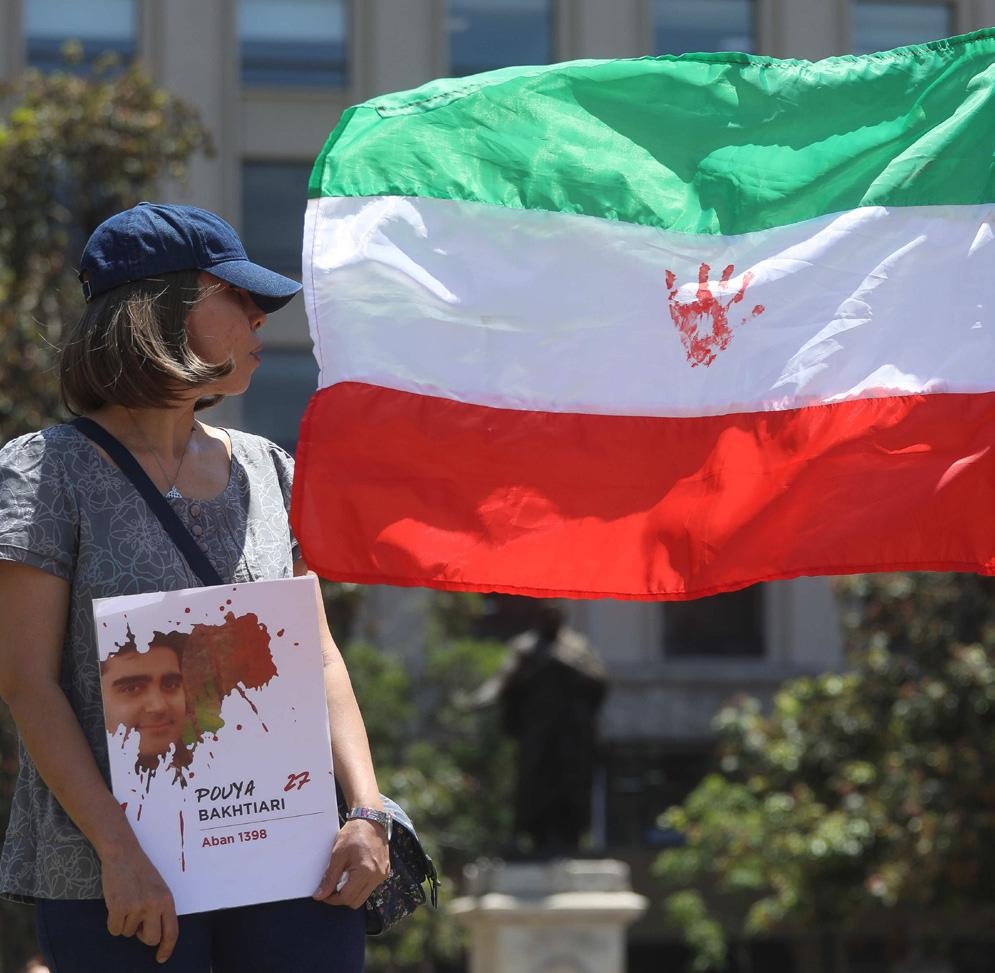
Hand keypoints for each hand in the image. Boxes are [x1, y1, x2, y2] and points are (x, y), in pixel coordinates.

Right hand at [101, 843, 178, 963]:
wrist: (123, 854)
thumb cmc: (140, 872)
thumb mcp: (158, 888)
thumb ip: (159, 909)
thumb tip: (154, 936)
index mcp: (168, 900)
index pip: (172, 931)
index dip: (167, 948)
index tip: (161, 958)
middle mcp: (155, 905)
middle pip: (150, 939)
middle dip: (141, 935)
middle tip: (137, 920)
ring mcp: (137, 906)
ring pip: (128, 934)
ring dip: (125, 922)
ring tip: (127, 900)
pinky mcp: (119, 907)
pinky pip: (115, 930)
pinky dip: (113, 921)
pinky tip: (116, 903)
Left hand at [313, 818, 389, 908]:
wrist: (371, 819)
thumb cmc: (354, 834)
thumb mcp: (338, 854)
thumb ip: (329, 877)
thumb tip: (320, 895)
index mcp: (365, 872)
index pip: (346, 897)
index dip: (331, 898)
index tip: (323, 893)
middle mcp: (377, 876)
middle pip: (355, 901)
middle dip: (341, 898)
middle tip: (331, 888)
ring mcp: (382, 874)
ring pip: (363, 896)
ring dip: (351, 893)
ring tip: (342, 879)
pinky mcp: (385, 871)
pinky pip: (370, 887)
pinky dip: (359, 885)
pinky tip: (352, 874)